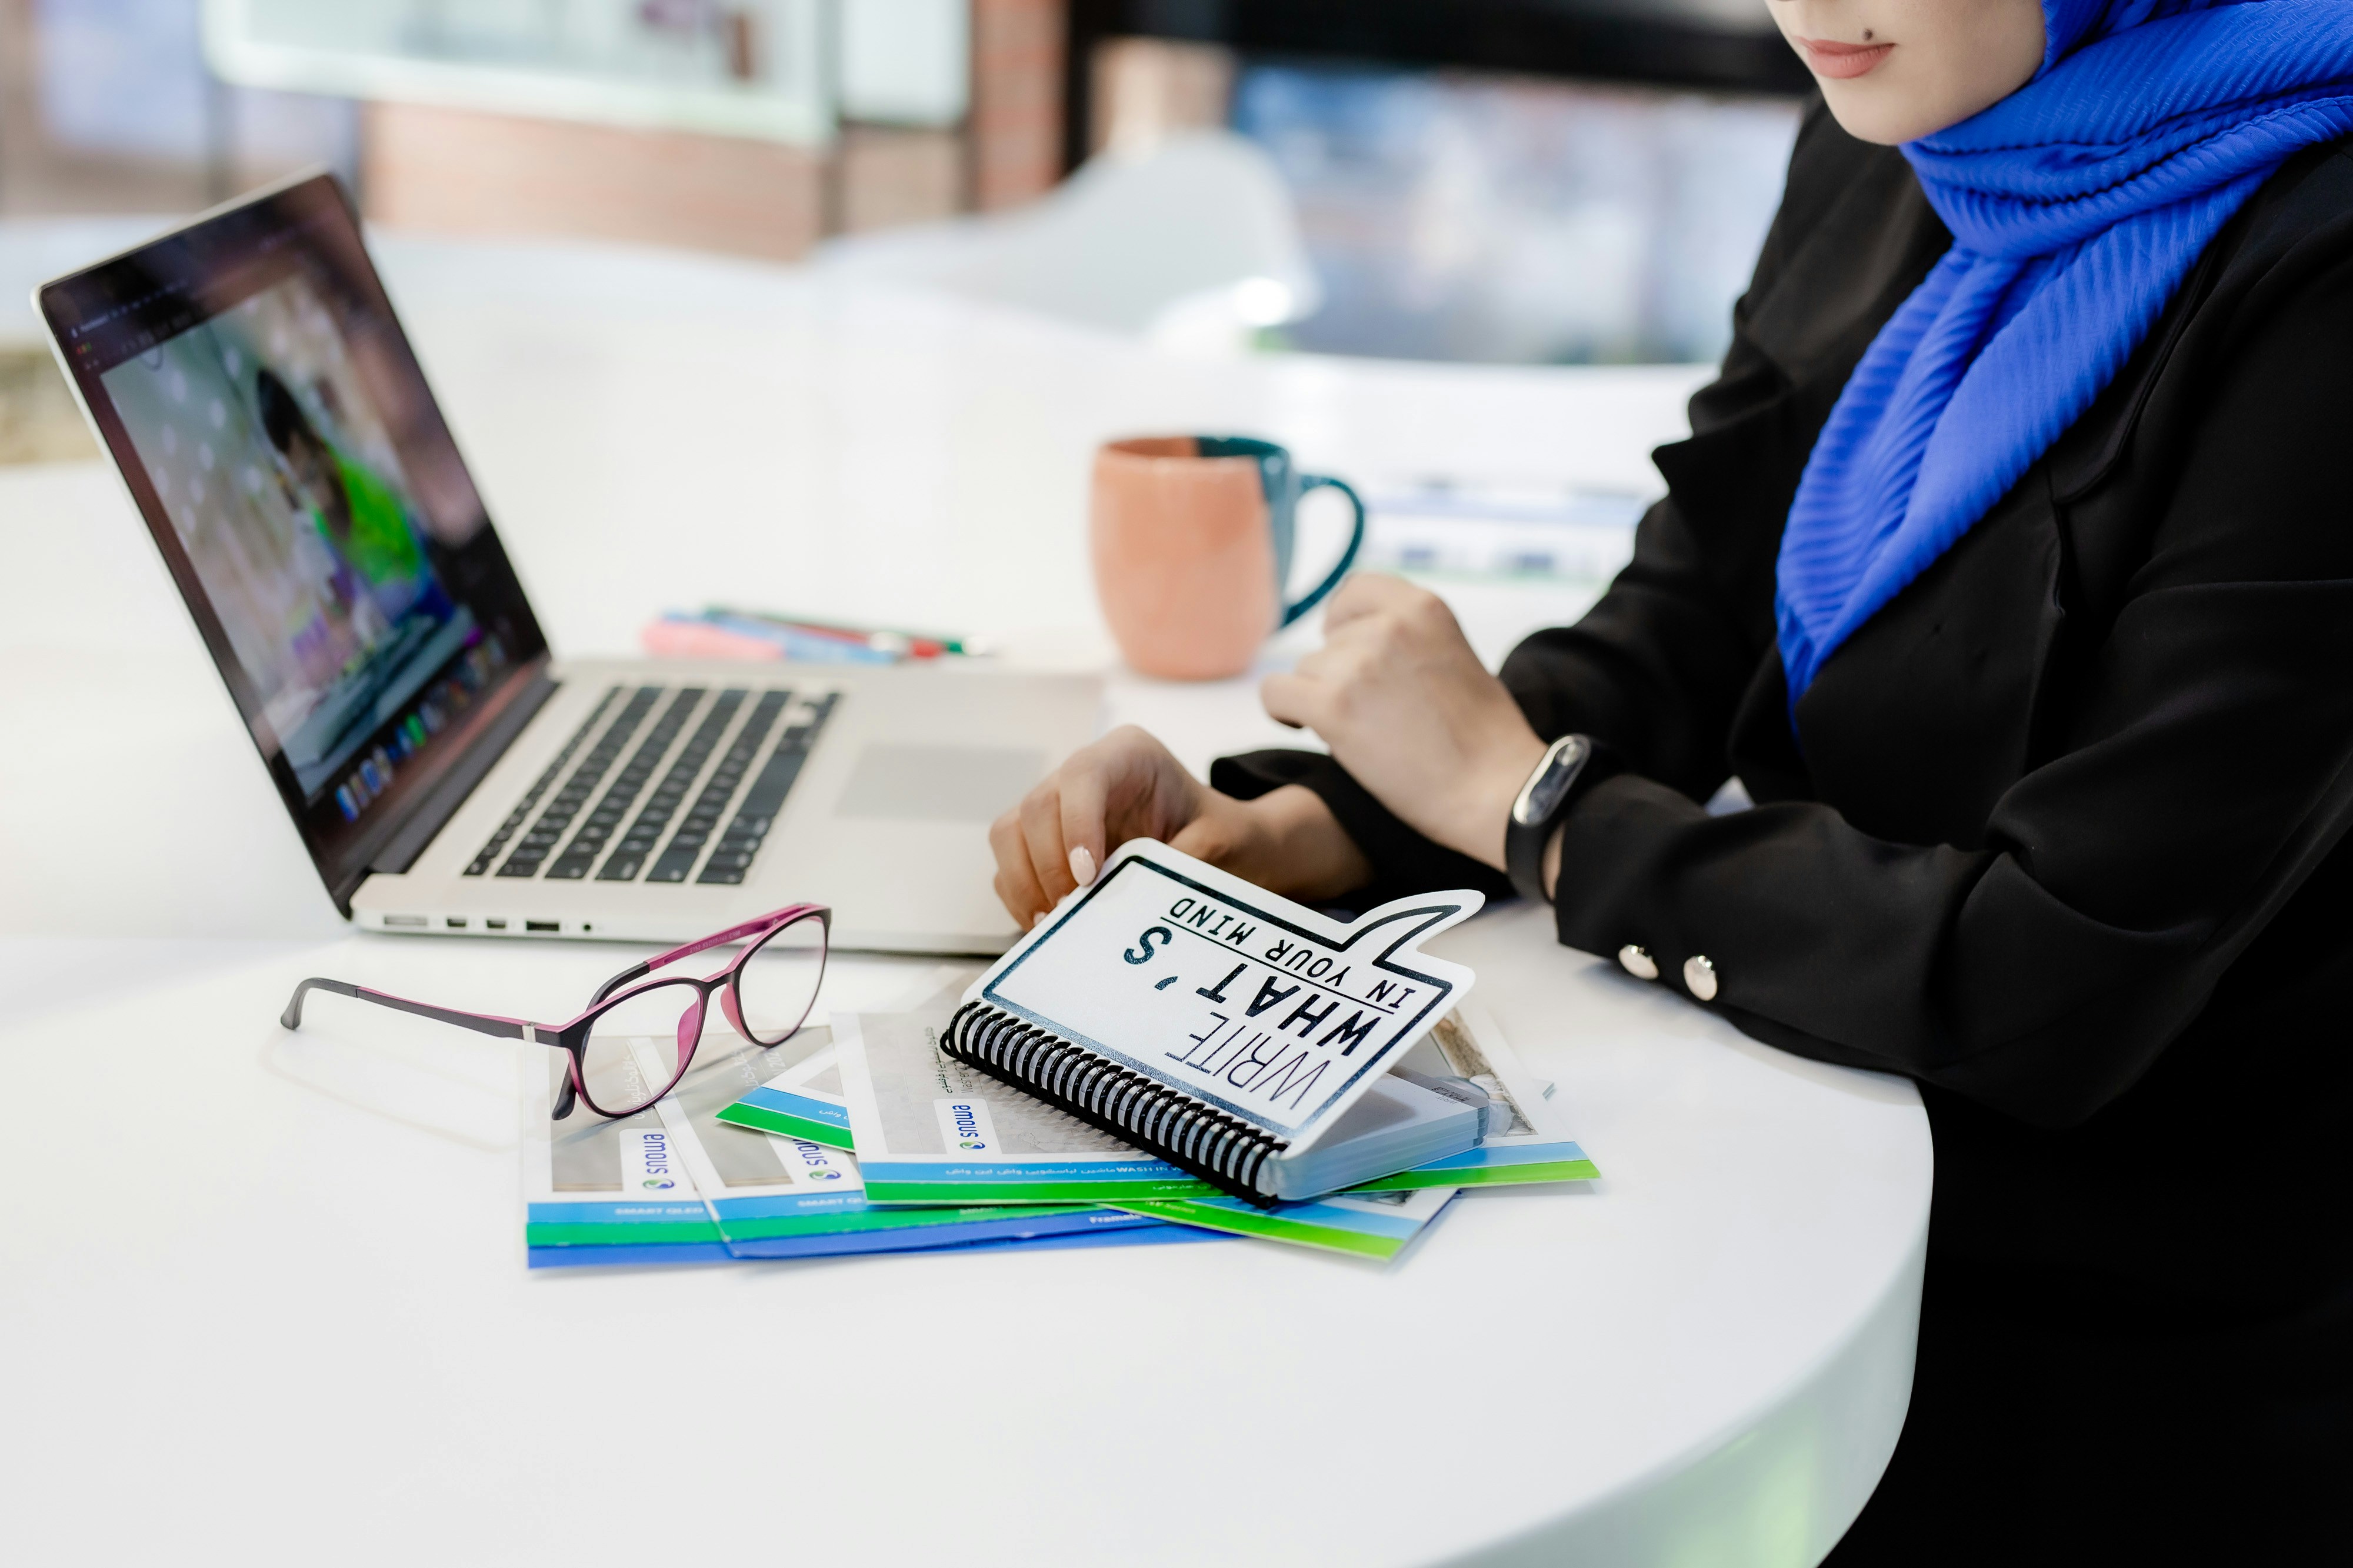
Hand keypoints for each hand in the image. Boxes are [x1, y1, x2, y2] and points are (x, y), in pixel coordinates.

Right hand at [988, 726, 1371, 927]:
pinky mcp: (1043, 842)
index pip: (1083, 775)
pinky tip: (1050, 926)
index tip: (1088, 877)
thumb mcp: (1221, 843)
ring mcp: (1058, 807)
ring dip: (1026, 883)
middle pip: (1035, 807)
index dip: (1076, 824)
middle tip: (1072, 911)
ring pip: (1010, 833)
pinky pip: (1011, 867)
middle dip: (1047, 865)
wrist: (1222, 849)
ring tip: (1056, 924)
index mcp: (1129, 755)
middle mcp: (1084, 774)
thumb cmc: (1222, 835)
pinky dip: (1022, 899)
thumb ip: (1183, 861)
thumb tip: (1132, 899)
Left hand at [1261, 574, 1545, 871]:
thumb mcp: (1453, 656)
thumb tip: (1355, 644)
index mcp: (1423, 606)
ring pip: (1306, 670)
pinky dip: (1283, 711)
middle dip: (1339, 673)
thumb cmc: (1484, 737)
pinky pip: (1276, 694)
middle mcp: (1388, 626)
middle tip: (1369, 712)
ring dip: (1322, 698)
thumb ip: (1410, 639)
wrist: (1495, 789)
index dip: (1343, 622)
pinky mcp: (1334, 707)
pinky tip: (1303, 726)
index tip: (1348, 651)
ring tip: (1362, 732)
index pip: (1355, 590)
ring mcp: (1358, 664)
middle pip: (1329, 640)